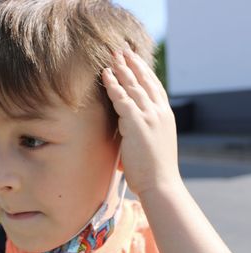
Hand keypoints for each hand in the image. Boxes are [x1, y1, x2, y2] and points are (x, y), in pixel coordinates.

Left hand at [101, 44, 180, 195]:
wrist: (161, 183)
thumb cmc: (154, 168)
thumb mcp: (152, 142)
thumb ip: (142, 129)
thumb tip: (125, 126)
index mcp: (164, 115)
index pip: (154, 87)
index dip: (144, 71)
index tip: (136, 60)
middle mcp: (159, 112)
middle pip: (145, 81)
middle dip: (133, 64)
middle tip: (122, 50)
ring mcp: (150, 116)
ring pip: (134, 86)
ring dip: (122, 69)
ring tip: (113, 55)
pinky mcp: (138, 123)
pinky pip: (122, 99)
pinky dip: (113, 86)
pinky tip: (106, 74)